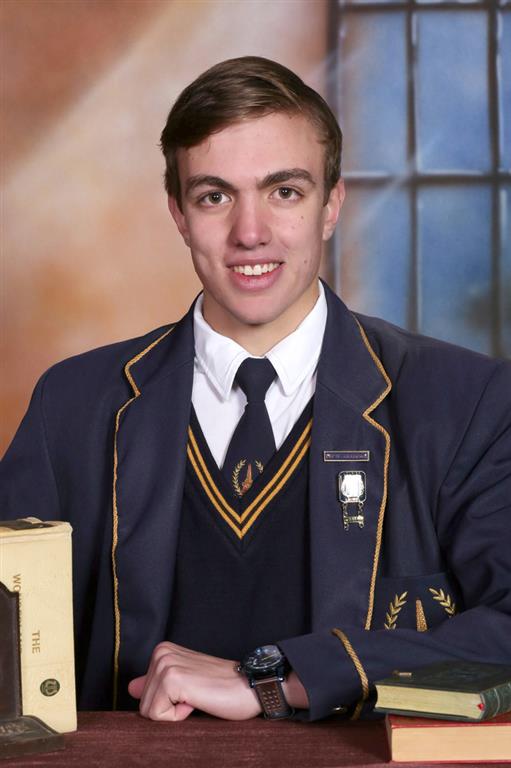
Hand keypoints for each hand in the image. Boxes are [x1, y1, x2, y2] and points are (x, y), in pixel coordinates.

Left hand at [128, 642, 261, 721]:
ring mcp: (165, 664)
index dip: (167, 704)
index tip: (190, 693)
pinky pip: (158, 715)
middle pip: (143, 704)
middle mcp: (161, 653)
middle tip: (197, 695)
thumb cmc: (222, 688)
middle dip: (169, 709)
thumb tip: (131, 688)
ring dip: (175, 713)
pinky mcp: (172, 678)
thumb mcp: (185, 684)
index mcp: (162, 651)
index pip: (143, 694)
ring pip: (148, 711)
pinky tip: (197, 700)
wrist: (250, 686)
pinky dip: (178, 717)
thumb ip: (157, 684)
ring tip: (198, 696)